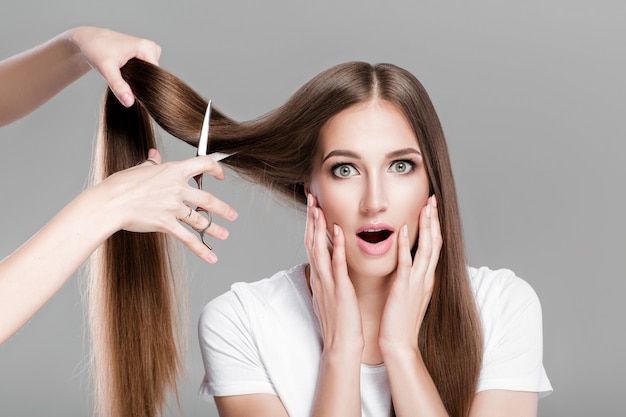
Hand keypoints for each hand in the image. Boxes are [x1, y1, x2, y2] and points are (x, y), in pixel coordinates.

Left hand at [69, 27, 160, 106]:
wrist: (89, 40)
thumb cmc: (96, 50)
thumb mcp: (106, 69)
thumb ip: (118, 86)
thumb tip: (129, 103)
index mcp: (147, 48)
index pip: (156, 76)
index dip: (144, 87)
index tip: (130, 89)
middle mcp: (152, 48)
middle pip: (154, 77)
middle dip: (140, 83)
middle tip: (122, 78)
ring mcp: (150, 50)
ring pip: (150, 75)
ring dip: (138, 79)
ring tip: (122, 72)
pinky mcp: (146, 54)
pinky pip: (147, 71)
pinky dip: (137, 75)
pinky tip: (125, 71)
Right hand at [95, 149, 237, 262]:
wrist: (110, 203)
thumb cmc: (121, 185)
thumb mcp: (139, 169)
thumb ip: (152, 163)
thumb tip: (154, 155)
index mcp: (173, 171)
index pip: (203, 164)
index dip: (216, 169)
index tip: (221, 175)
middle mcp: (177, 188)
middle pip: (208, 199)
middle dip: (223, 209)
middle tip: (233, 215)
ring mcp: (173, 207)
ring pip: (201, 220)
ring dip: (215, 229)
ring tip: (225, 234)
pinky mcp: (166, 224)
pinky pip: (188, 238)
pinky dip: (201, 249)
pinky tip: (211, 256)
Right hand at [305, 194, 363, 353]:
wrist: (341, 346)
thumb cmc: (339, 322)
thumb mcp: (330, 295)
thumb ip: (329, 278)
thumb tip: (330, 264)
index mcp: (319, 277)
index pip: (311, 245)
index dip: (311, 225)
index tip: (312, 206)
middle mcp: (320, 277)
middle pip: (310, 242)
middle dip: (310, 219)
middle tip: (310, 198)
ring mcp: (328, 283)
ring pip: (319, 249)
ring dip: (317, 227)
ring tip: (317, 207)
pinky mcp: (340, 290)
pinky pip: (336, 264)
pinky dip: (336, 246)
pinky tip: (337, 230)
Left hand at [379, 195, 441, 353]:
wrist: (399, 344)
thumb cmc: (400, 321)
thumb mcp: (409, 294)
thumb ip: (410, 277)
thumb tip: (407, 262)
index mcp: (426, 278)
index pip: (433, 246)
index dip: (434, 226)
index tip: (431, 208)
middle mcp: (425, 278)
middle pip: (435, 242)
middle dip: (434, 220)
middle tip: (432, 199)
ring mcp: (417, 282)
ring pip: (426, 248)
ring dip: (426, 226)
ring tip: (425, 207)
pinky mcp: (404, 288)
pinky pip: (406, 263)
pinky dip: (406, 246)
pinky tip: (404, 230)